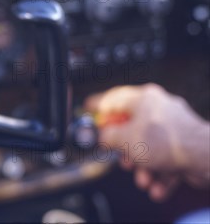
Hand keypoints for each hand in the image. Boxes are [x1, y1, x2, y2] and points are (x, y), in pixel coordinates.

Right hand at [85, 83, 208, 201]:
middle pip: (131, 128)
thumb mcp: (124, 139)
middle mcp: (159, 109)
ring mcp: (174, 127)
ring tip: (143, 179)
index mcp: (143, 98)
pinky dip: (159, 174)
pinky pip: (165, 159)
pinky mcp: (185, 145)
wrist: (206, 157)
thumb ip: (106, 136)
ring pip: (149, 147)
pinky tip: (156, 186)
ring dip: (143, 167)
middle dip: (126, 151)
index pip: (113, 99)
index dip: (98, 108)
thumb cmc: (169, 142)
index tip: (88, 113)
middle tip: (121, 160)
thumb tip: (99, 137)